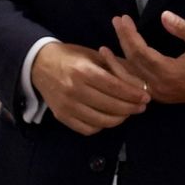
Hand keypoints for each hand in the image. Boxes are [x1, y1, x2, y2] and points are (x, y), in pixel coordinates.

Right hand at [31, 40, 148, 135]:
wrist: (39, 64)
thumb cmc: (70, 57)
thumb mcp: (93, 55)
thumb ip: (115, 68)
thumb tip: (139, 82)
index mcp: (83, 71)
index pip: (114, 88)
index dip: (133, 94)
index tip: (146, 97)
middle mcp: (74, 90)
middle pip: (110, 106)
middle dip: (130, 108)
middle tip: (141, 106)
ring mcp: (67, 106)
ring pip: (102, 121)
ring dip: (119, 119)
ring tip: (127, 113)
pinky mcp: (62, 117)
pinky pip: (88, 129)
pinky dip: (101, 125)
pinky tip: (108, 118)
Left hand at [108, 12, 184, 104]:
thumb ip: (183, 29)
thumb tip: (164, 15)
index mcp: (169, 72)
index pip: (140, 51)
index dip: (129, 34)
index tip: (122, 18)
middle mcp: (160, 86)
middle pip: (133, 62)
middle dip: (122, 41)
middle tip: (116, 22)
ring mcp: (159, 94)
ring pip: (130, 79)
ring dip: (117, 63)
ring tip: (104, 49)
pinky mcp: (160, 97)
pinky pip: (137, 87)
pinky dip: (125, 76)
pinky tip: (119, 65)